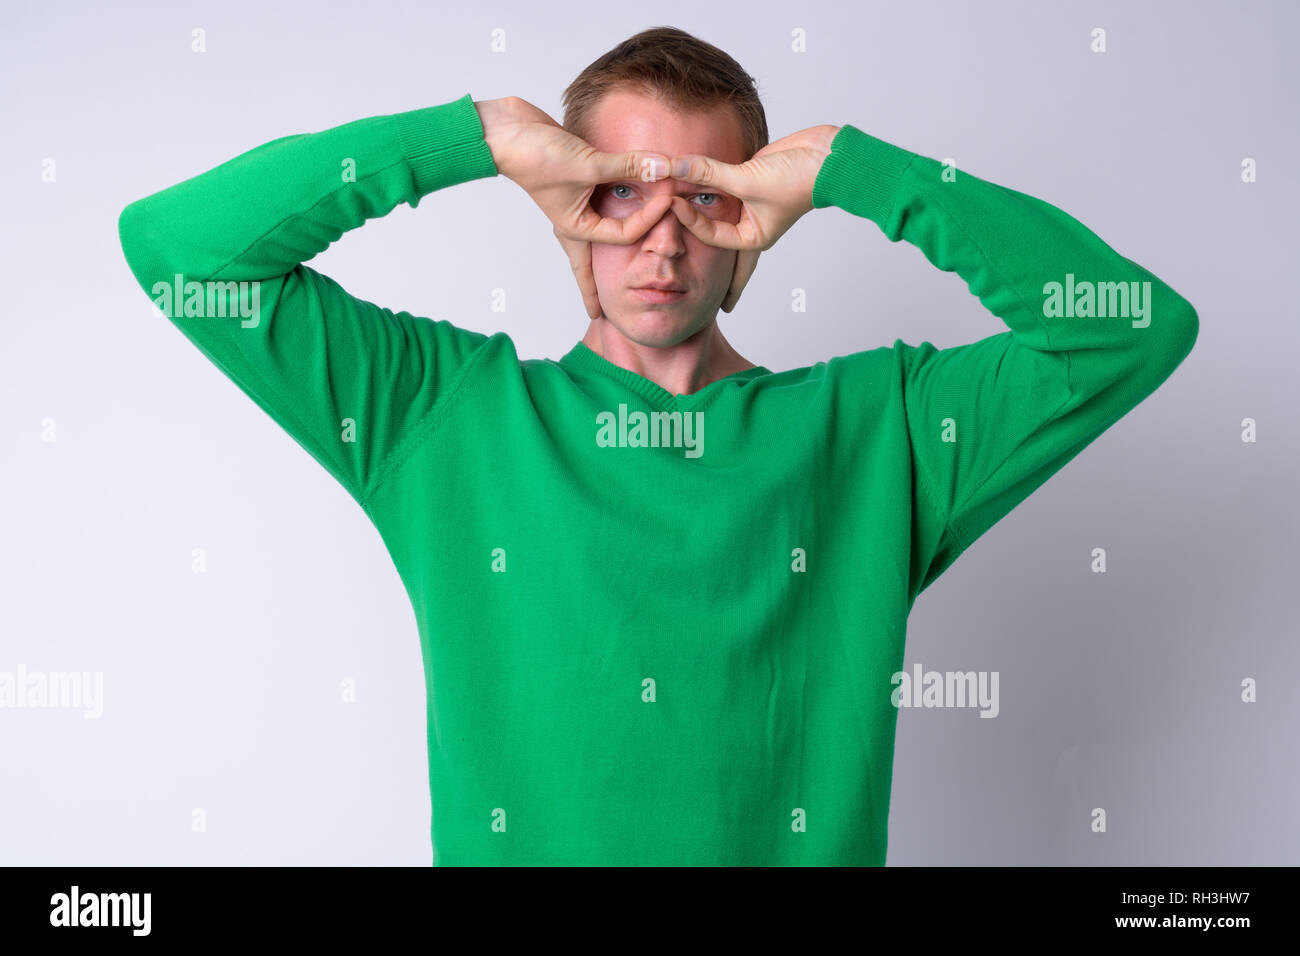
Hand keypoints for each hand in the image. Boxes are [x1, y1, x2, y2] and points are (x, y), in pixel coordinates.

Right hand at [475, 96, 673, 319]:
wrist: (506, 133)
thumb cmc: (536, 156)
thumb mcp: (587, 164)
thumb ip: (628, 166)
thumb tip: (664, 168)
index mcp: (577, 227)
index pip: (624, 234)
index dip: (650, 217)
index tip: (668, 198)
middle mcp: (576, 220)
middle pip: (594, 261)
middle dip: (597, 286)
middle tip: (602, 312)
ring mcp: (576, 202)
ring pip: (601, 228)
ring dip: (611, 238)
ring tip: (613, 268)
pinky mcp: (577, 180)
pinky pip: (602, 196)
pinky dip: (616, 199)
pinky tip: (620, 204)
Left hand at [665, 125, 840, 311]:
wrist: (828, 157)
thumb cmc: (797, 179)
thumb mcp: (748, 180)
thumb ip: (710, 173)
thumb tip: (676, 166)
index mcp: (753, 237)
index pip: (711, 236)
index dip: (689, 220)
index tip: (672, 202)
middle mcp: (751, 224)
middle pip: (717, 240)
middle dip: (700, 252)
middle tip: (677, 269)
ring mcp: (751, 202)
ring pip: (718, 209)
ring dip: (700, 209)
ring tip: (678, 219)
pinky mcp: (752, 178)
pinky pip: (723, 184)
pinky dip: (709, 183)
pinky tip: (697, 187)